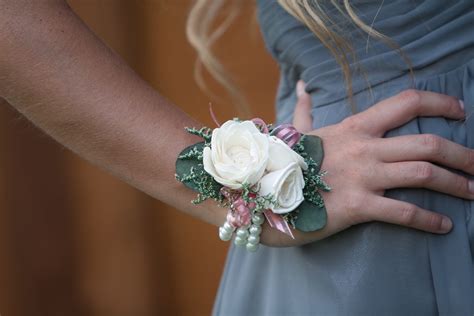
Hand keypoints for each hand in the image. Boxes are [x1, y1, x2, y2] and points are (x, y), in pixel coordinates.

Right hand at [262, 81, 472, 245]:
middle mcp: (365, 148)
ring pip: (423, 174)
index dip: (439, 103)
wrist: (262, 194)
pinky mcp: (358, 207)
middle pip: (427, 143)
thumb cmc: (284, 162)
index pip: (406, 103)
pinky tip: (443, 225)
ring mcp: (362, 177)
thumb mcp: (297, 133)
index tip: (461, 112)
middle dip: (463, 154)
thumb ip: (305, 110)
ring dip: (456, 184)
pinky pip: (403, 211)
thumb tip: (301, 87)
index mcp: (354, 127)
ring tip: (473, 192)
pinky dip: (428, 219)